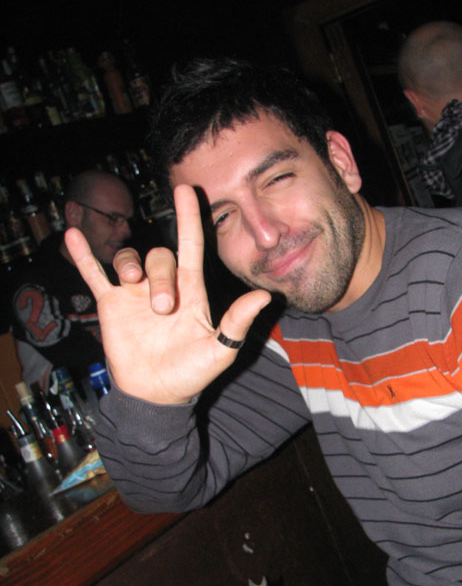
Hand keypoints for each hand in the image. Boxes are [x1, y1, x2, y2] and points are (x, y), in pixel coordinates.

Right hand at [64, 184, 270, 403]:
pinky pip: (94, 274)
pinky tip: (72, 235)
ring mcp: (135, 294)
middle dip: (160, 277)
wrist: (156, 396)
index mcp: (191, 292)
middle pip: (159, 257)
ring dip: (129, 266)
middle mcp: (162, 286)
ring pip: (128, 259)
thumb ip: (236, 322)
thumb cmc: (191, 374)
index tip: (186, 189)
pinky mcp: (111, 305)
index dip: (189, 218)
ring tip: (130, 285)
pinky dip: (83, 256)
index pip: (191, 246)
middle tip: (162, 309)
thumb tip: (264, 297)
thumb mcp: (219, 350)